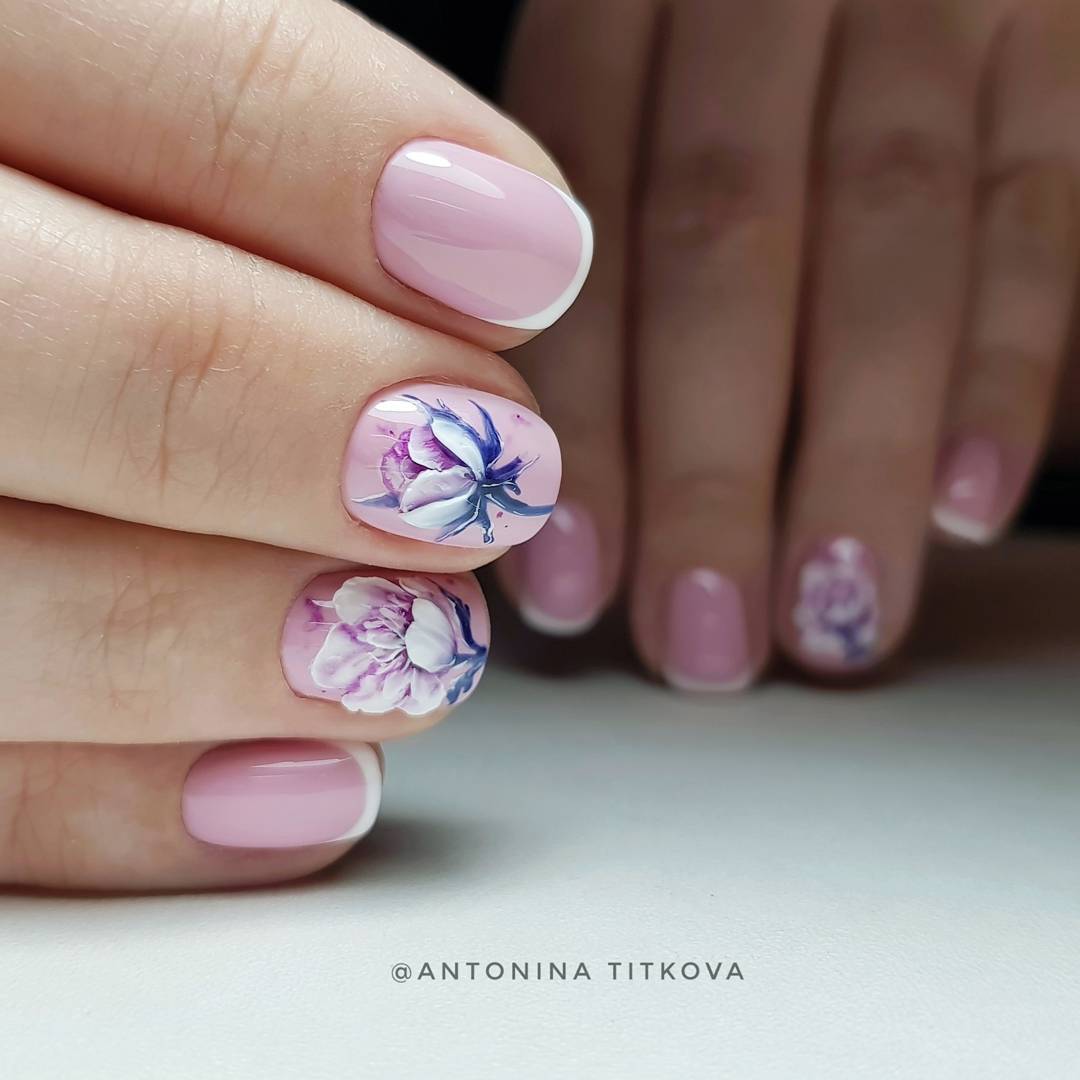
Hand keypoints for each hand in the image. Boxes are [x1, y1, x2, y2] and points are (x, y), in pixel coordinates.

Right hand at [0, 0, 590, 888]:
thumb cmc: (29, 200)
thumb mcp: (79, 79)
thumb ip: (247, 133)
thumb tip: (497, 234)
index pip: (104, 63)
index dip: (337, 158)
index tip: (530, 251)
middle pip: (74, 358)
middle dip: (313, 425)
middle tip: (486, 478)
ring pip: (6, 603)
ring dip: (241, 642)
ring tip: (417, 648)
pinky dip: (135, 808)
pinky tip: (301, 789)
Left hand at [499, 0, 1078, 686]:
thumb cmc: (732, 66)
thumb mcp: (643, 108)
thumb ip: (612, 263)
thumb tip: (576, 496)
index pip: (576, 226)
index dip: (576, 411)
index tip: (570, 583)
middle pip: (720, 235)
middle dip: (707, 464)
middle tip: (701, 639)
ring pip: (883, 229)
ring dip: (856, 449)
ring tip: (829, 615)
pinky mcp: (1062, 30)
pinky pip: (1036, 200)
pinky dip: (1005, 361)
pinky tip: (969, 505)